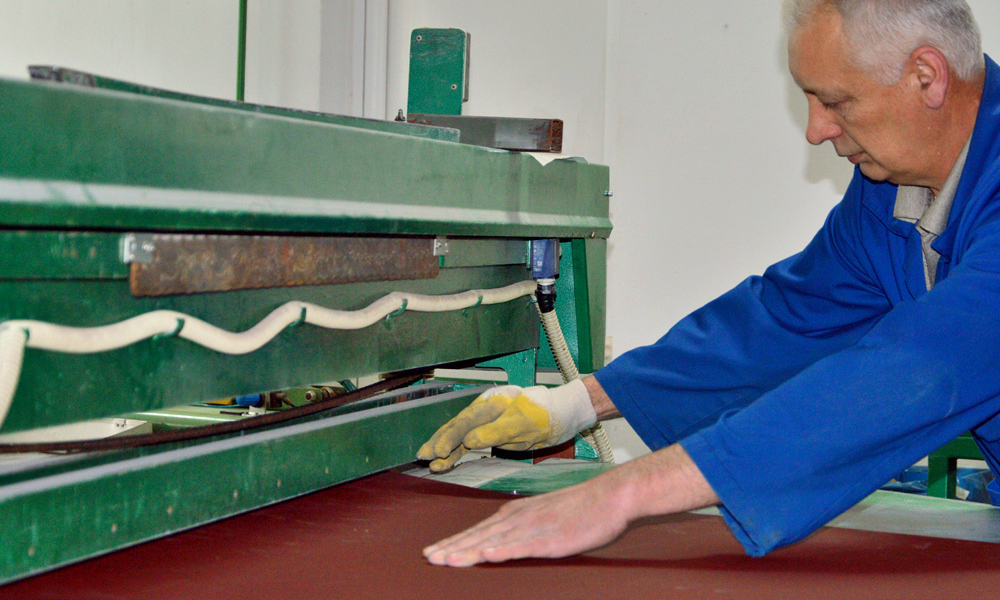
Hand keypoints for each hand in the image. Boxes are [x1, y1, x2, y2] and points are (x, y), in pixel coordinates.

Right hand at [416, 379, 595, 471]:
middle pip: (456, 426)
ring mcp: (486, 420)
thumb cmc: (546, 415)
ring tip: (430, 462)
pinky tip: (446, 462)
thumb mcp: (523, 424)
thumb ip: (495, 432)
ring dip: (445, 449)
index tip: (438, 452)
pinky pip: (469, 442)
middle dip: (439, 442)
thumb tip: (469, 442)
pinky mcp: (491, 432)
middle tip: (423, 456)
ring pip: (460, 435)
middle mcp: (485, 410)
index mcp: (491, 403)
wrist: (563, 414)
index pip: (465, 422)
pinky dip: (457, 452)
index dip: (450, 437)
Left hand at [423, 474, 629, 566]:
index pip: (479, 530)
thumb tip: (504, 538)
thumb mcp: (546, 514)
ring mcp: (535, 527)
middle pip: (480, 536)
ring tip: (447, 560)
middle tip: (429, 558)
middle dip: (453, 548)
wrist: (610, 495)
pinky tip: (488, 555)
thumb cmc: (582, 507)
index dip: (456, 541)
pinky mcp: (552, 538)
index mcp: (518, 513)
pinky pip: (524, 546)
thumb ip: (525, 525)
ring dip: (469, 550)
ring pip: (496, 541)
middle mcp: (520, 518)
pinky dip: (505, 550)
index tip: (434, 551)